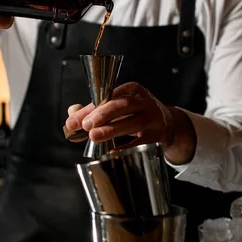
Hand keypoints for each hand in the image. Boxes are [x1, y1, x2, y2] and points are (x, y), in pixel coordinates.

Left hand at [64, 82, 196, 163]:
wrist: (170, 125)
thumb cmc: (137, 114)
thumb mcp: (119, 107)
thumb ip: (94, 110)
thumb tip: (71, 116)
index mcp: (132, 90)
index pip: (109, 96)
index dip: (91, 108)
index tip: (74, 121)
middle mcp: (144, 102)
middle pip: (123, 105)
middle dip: (102, 115)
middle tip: (86, 126)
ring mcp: (154, 118)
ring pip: (133, 122)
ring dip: (112, 129)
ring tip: (94, 137)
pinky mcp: (159, 136)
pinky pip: (142, 141)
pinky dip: (127, 147)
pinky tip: (113, 151)